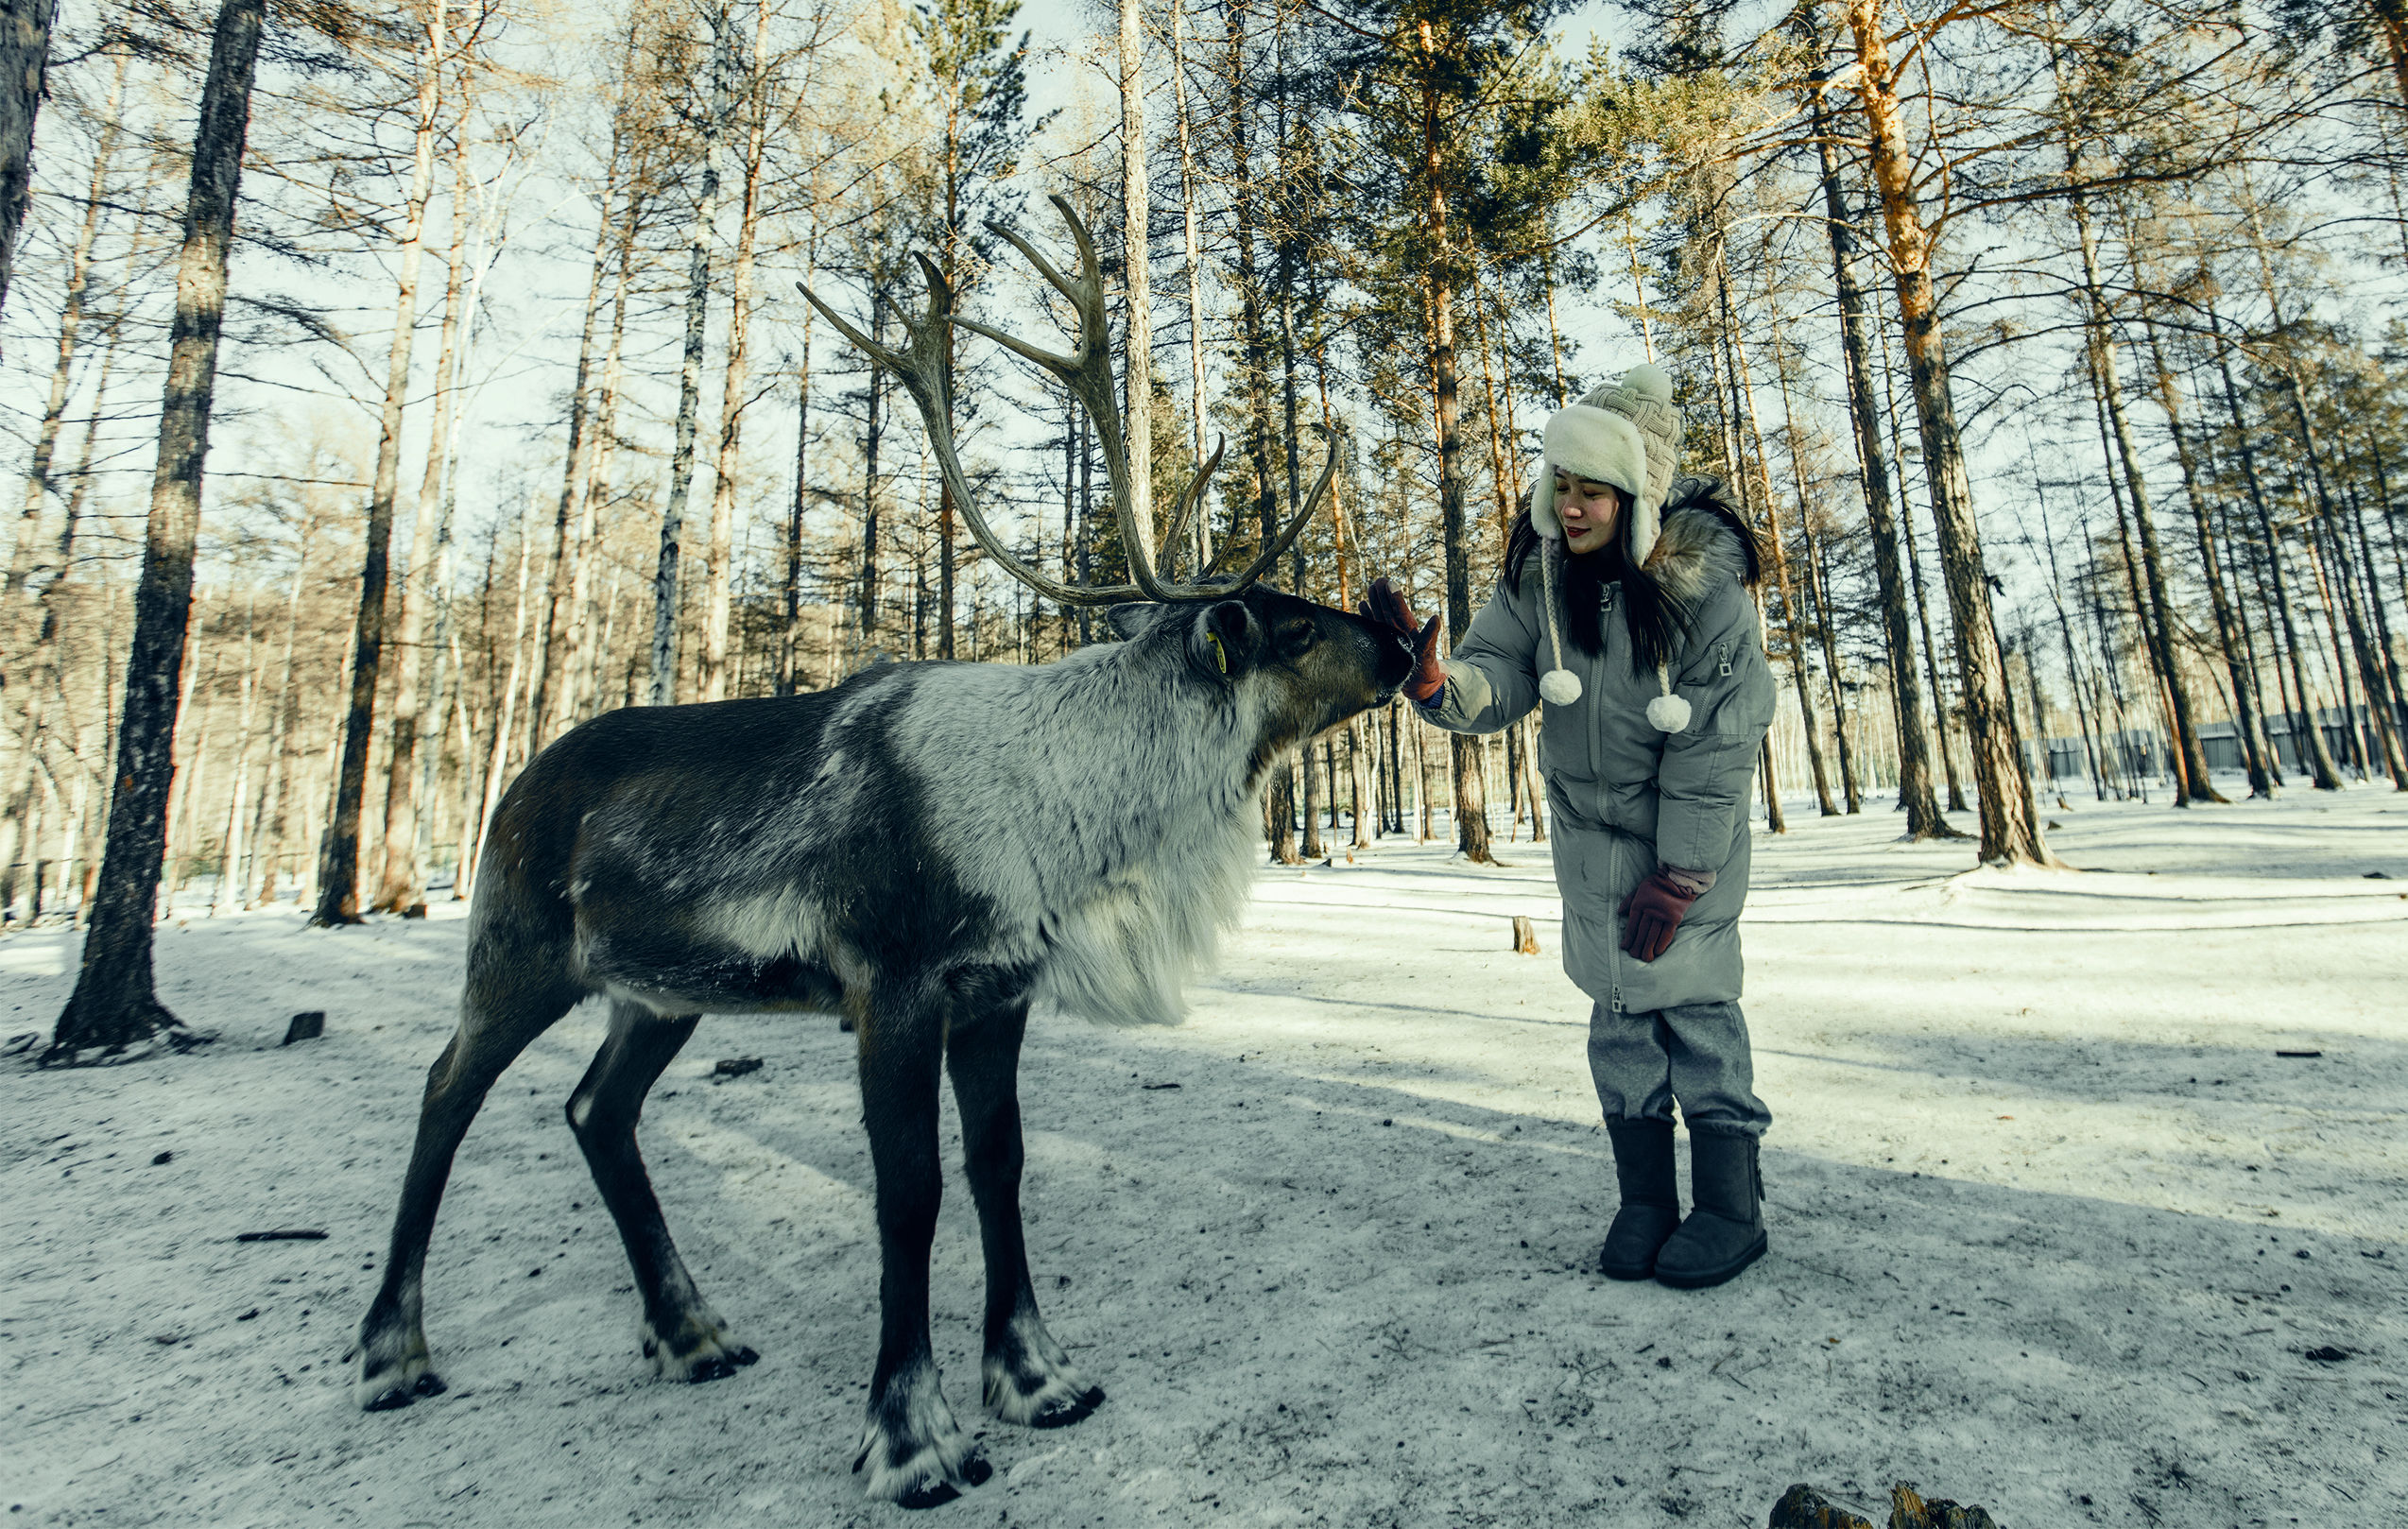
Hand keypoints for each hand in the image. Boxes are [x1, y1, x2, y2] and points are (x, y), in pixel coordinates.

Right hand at [1360, 577, 1444, 702]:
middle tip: (1378, 580)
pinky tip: (1362, 604)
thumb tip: (1437, 617)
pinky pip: (1373, 626)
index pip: (1400, 610)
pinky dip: (1367, 616)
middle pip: (1389, 609)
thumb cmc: (1425, 668)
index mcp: (1409, 630)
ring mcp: (1390, 635)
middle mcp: (1398, 630)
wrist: (1419, 683)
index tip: (1389, 582)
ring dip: (1375, 601)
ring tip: (1370, 587)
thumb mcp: (1429, 651)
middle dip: (1383, 595)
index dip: (1395, 597)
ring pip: (1381, 614)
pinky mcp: (1382, 642)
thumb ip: (1430, 635)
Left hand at [1617, 871, 1698, 962]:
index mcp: (1639, 904)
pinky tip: (1658, 951)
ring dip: (1649, 948)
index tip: (1625, 947)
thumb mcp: (1639, 888)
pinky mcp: (1675, 918)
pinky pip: (1667, 933)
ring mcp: (1663, 914)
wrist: (1678, 879)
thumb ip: (1628, 901)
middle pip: (1642, 932)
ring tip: (1646, 958)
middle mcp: (1650, 910)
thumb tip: (1619, 913)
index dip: (1628, 938)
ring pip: (1653, 935)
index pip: (1632, 925)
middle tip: (1635, 956)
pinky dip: (1662, 943)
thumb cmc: (1656, 883)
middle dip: (1637, 946)